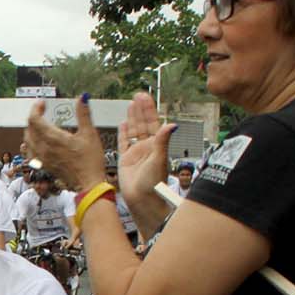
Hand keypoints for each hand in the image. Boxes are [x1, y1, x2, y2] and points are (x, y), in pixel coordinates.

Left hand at [23, 96, 108, 192]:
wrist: (88, 184)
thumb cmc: (90, 161)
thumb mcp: (90, 134)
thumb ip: (84, 114)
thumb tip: (83, 98)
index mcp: (53, 138)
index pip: (34, 120)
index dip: (35, 109)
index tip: (42, 103)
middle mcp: (44, 149)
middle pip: (29, 129)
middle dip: (34, 117)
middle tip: (42, 111)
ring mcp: (42, 158)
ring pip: (27, 141)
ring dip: (31, 130)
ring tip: (39, 124)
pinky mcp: (44, 166)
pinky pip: (30, 153)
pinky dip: (30, 144)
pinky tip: (37, 142)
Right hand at [114, 92, 177, 206]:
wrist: (143, 199)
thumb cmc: (154, 183)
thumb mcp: (159, 159)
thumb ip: (163, 141)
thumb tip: (172, 125)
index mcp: (157, 145)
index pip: (153, 123)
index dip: (149, 110)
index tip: (146, 97)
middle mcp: (147, 147)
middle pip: (143, 124)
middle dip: (141, 110)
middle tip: (138, 95)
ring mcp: (136, 153)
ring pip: (133, 131)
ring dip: (132, 118)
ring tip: (131, 104)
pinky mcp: (125, 160)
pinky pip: (123, 143)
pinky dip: (123, 133)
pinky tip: (123, 123)